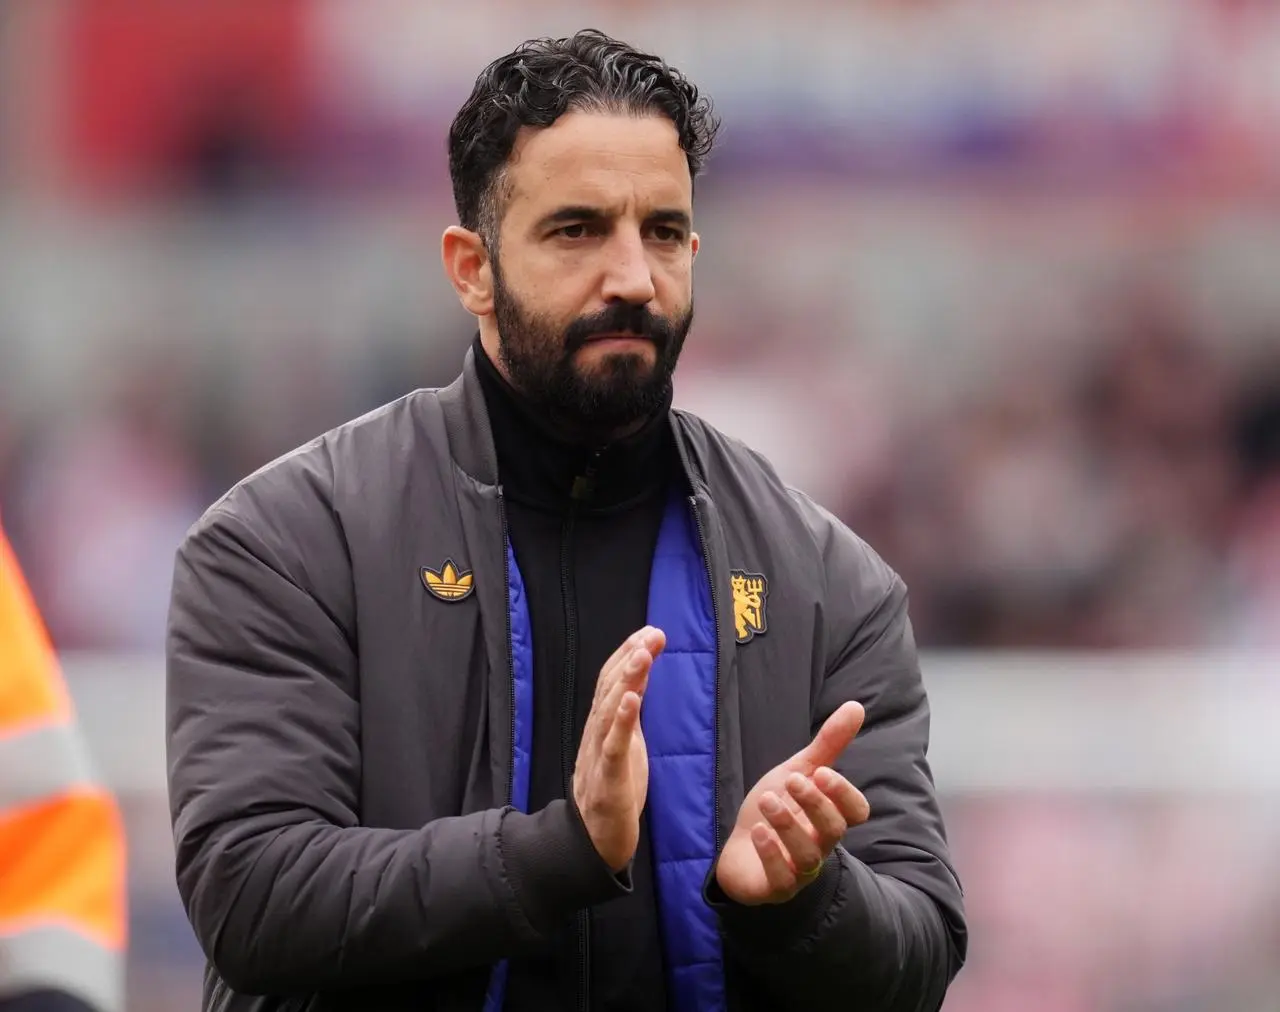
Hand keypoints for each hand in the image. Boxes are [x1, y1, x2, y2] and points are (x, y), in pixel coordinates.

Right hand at [572, 625, 665, 872]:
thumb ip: (630, 714)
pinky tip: (632, 700)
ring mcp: (599, 756)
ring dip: (627, 680)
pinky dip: (622, 722)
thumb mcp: (627, 745)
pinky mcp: (608, 780)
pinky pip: (613, 747)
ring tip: (642, 655)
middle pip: (610, 688)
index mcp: (602, 726)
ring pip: (610, 711)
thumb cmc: (613, 790)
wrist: (595, 841)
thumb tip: (639, 681)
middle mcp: (596, 734)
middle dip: (631, 658)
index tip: (651, 631)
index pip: (612, 681)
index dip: (629, 654)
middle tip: (653, 634)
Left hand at [715, 701, 870, 904]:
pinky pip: (781, 881)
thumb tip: (856, 706)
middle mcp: (820, 845)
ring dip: (788, 826)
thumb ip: (828, 744)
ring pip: (808, 857)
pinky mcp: (774, 888)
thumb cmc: (776, 808)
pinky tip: (758, 833)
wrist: (738, 847)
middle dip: (815, 804)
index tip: (822, 773)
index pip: (856, 812)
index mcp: (828, 817)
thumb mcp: (798, 770)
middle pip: (834, 831)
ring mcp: (798, 871)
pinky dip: (771, 855)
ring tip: (768, 800)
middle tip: (791, 780)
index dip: (844, 794)